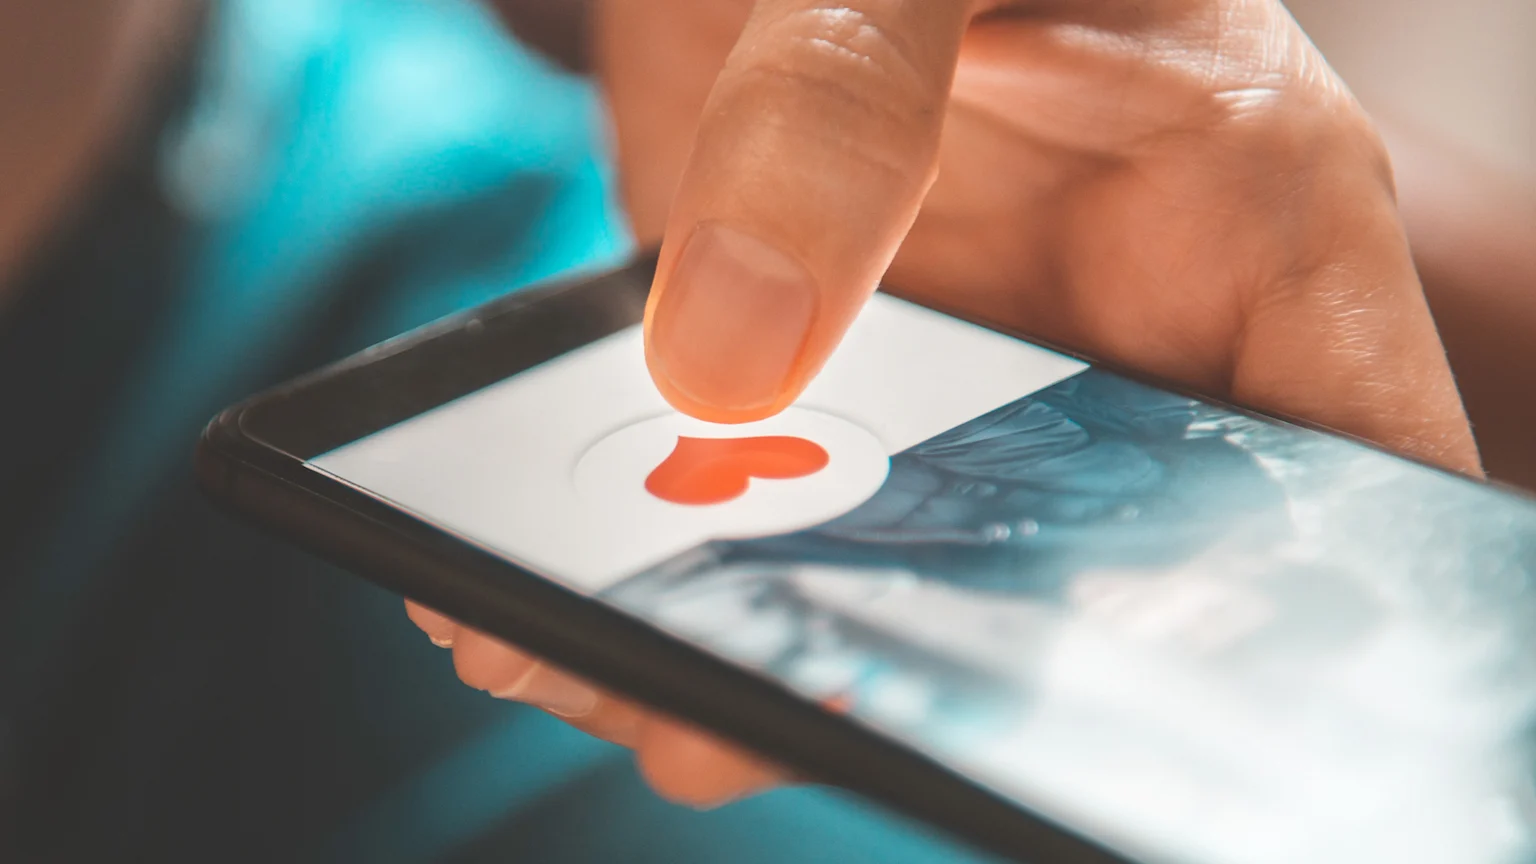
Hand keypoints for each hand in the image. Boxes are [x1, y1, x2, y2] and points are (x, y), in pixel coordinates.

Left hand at [413, 0, 1481, 808]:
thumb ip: (842, 106)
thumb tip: (734, 350)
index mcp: (1248, 212)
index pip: (1358, 460)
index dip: (1297, 608)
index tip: (1158, 711)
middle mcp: (1115, 325)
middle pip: (1109, 567)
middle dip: (976, 656)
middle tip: (830, 702)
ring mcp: (961, 367)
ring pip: (913, 563)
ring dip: (780, 630)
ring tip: (643, 673)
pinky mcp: (818, 378)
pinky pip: (769, 510)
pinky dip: (679, 558)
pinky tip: (575, 588)